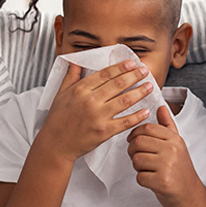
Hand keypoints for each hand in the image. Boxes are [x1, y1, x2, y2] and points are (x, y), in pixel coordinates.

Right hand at [35, 60, 151, 163]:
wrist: (55, 145)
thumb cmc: (58, 120)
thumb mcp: (60, 94)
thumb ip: (71, 77)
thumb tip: (75, 62)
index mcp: (80, 90)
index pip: (105, 74)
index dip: (121, 67)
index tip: (132, 63)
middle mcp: (90, 101)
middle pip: (118, 84)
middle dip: (134, 76)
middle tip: (145, 71)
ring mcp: (98, 116)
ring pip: (125, 100)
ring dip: (140, 92)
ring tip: (150, 86)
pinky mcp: (104, 131)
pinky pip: (125, 122)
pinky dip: (137, 116)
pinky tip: (145, 110)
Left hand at [127, 105, 205, 206]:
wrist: (190, 194)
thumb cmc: (180, 170)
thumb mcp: (177, 145)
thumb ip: (167, 126)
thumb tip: (161, 107)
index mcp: (175, 139)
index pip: (147, 128)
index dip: (135, 133)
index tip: (134, 140)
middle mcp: (172, 150)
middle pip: (138, 142)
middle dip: (133, 150)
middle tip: (138, 157)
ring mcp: (167, 166)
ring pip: (136, 159)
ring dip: (137, 166)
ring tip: (147, 169)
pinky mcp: (161, 181)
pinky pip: (139, 177)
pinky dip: (142, 180)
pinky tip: (152, 180)